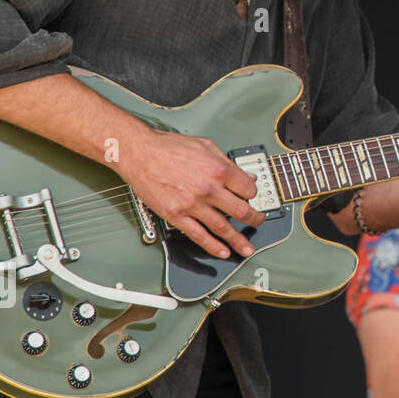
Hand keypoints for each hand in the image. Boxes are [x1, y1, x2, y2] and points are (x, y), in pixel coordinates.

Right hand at [120, 128, 263, 258]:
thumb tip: (244, 176)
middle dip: (254, 219)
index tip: (252, 198)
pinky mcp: (176, 215)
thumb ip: (227, 163)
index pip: (248, 189)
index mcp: (219, 170)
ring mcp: (192, 204)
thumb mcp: (206, 146)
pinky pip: (199, 235)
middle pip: (241, 211)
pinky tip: (222, 251)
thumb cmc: (169, 147)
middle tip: (258, 222)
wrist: (140, 153)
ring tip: (247, 248)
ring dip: (238, 240)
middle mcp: (208, 188)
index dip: (253, 195)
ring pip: (222, 227)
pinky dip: (213, 246)